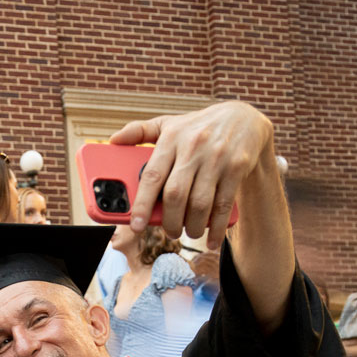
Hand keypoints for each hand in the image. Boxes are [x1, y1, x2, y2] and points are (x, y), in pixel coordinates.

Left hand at [110, 101, 274, 248]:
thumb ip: (140, 131)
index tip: (136, 225)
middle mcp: (193, 147)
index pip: (151, 176)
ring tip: (189, 232)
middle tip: (170, 231)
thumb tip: (113, 141)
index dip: (142, 204)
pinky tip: (213, 239)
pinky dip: (217, 228)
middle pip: (175, 195)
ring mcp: (216, 158)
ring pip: (200, 204)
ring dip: (192, 226)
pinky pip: (224, 205)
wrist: (243, 117)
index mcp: (171, 138)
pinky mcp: (236, 167)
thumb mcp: (169, 123)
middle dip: (170, 221)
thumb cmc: (197, 127)